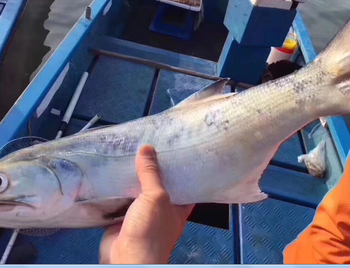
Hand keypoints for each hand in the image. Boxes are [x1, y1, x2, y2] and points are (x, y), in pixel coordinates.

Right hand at [99, 145, 193, 263]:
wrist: (126, 259)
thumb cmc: (150, 231)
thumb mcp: (155, 197)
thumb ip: (151, 174)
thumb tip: (147, 148)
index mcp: (178, 206)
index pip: (183, 182)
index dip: (180, 167)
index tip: (175, 149)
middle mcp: (162, 208)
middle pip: (158, 183)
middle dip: (153, 168)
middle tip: (149, 145)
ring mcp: (142, 212)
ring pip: (139, 189)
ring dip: (134, 176)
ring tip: (131, 152)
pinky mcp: (124, 215)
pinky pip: (122, 197)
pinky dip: (119, 186)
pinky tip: (115, 170)